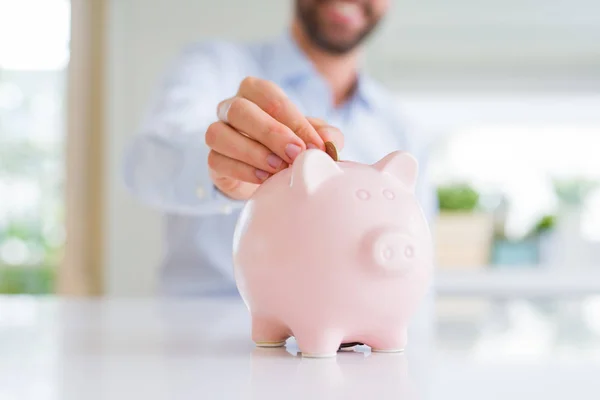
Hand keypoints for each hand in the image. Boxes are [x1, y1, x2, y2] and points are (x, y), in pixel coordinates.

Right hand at [205, 77, 343, 199]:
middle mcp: (232, 107)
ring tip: (278, 169)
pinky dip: (242, 171)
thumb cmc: (291, 148)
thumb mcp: (313, 139)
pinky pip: (217, 160)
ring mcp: (217, 132)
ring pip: (221, 134)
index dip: (294, 121)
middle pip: (241, 110)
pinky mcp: (212, 159)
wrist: (270, 178)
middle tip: (295, 154)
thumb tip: (329, 141)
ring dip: (253, 153)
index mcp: (256, 92)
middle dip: (271, 133)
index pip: (271, 97)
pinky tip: (263, 179)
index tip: (316, 146)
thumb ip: (325, 135)